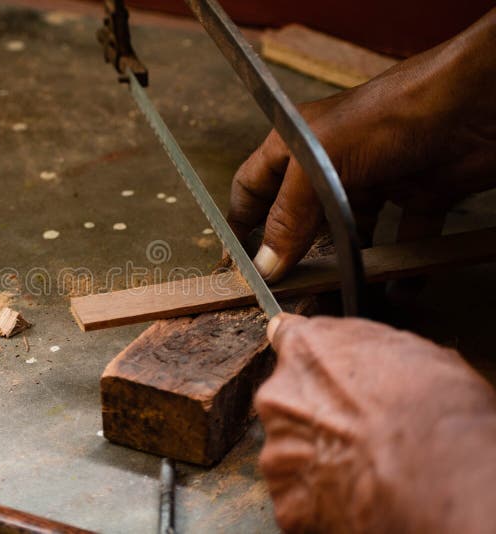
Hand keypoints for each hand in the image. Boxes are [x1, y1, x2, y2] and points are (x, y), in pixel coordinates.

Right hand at [229, 9, 495, 281]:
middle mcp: (331, 163)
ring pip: (350, 231)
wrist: (474, 104)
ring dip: (345, 262)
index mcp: (296, 145)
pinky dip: (403, 267)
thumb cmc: (390, 115)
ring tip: (336, 295)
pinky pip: (403, 238)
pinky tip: (397, 289)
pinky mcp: (417, 194)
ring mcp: (375, 179)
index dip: (241, 224)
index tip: (234, 263)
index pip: (252, 188)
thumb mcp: (321, 163)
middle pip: (300, 216)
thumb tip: (266, 265)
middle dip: (294, 252)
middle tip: (286, 289)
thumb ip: (289, 216)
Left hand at [255, 313, 495, 532]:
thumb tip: (364, 357)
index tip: (318, 372)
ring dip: (318, 458)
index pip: (288, 342)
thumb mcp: (407, 348)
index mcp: (305, 350)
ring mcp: (278, 447)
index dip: (309, 362)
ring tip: (363, 465)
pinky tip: (356, 493)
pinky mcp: (285, 496)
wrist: (437, 466)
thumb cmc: (434, 404)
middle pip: (288, 403)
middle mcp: (278, 394)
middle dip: (317, 416)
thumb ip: (363, 350)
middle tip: (358, 431)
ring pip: (291, 452)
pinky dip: (321, 499)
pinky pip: (300, 496)